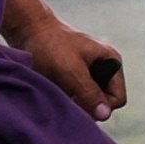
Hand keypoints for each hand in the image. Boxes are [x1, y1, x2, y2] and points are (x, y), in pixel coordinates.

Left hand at [13, 16, 127, 117]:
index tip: (76, 101)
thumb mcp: (71, 70)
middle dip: (86, 104)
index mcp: (112, 62)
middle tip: (66, 96)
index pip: (117, 99)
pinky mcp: (76, 74)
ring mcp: (91, 71)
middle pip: (104, 101)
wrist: (27, 28)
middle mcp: (105, 67)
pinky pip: (78, 94)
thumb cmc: (50, 45)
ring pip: (89, 100)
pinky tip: (55, 88)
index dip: (99, 106)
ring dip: (75, 101)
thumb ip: (89, 92)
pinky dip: (68, 96)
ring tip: (58, 89)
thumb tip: (105, 115)